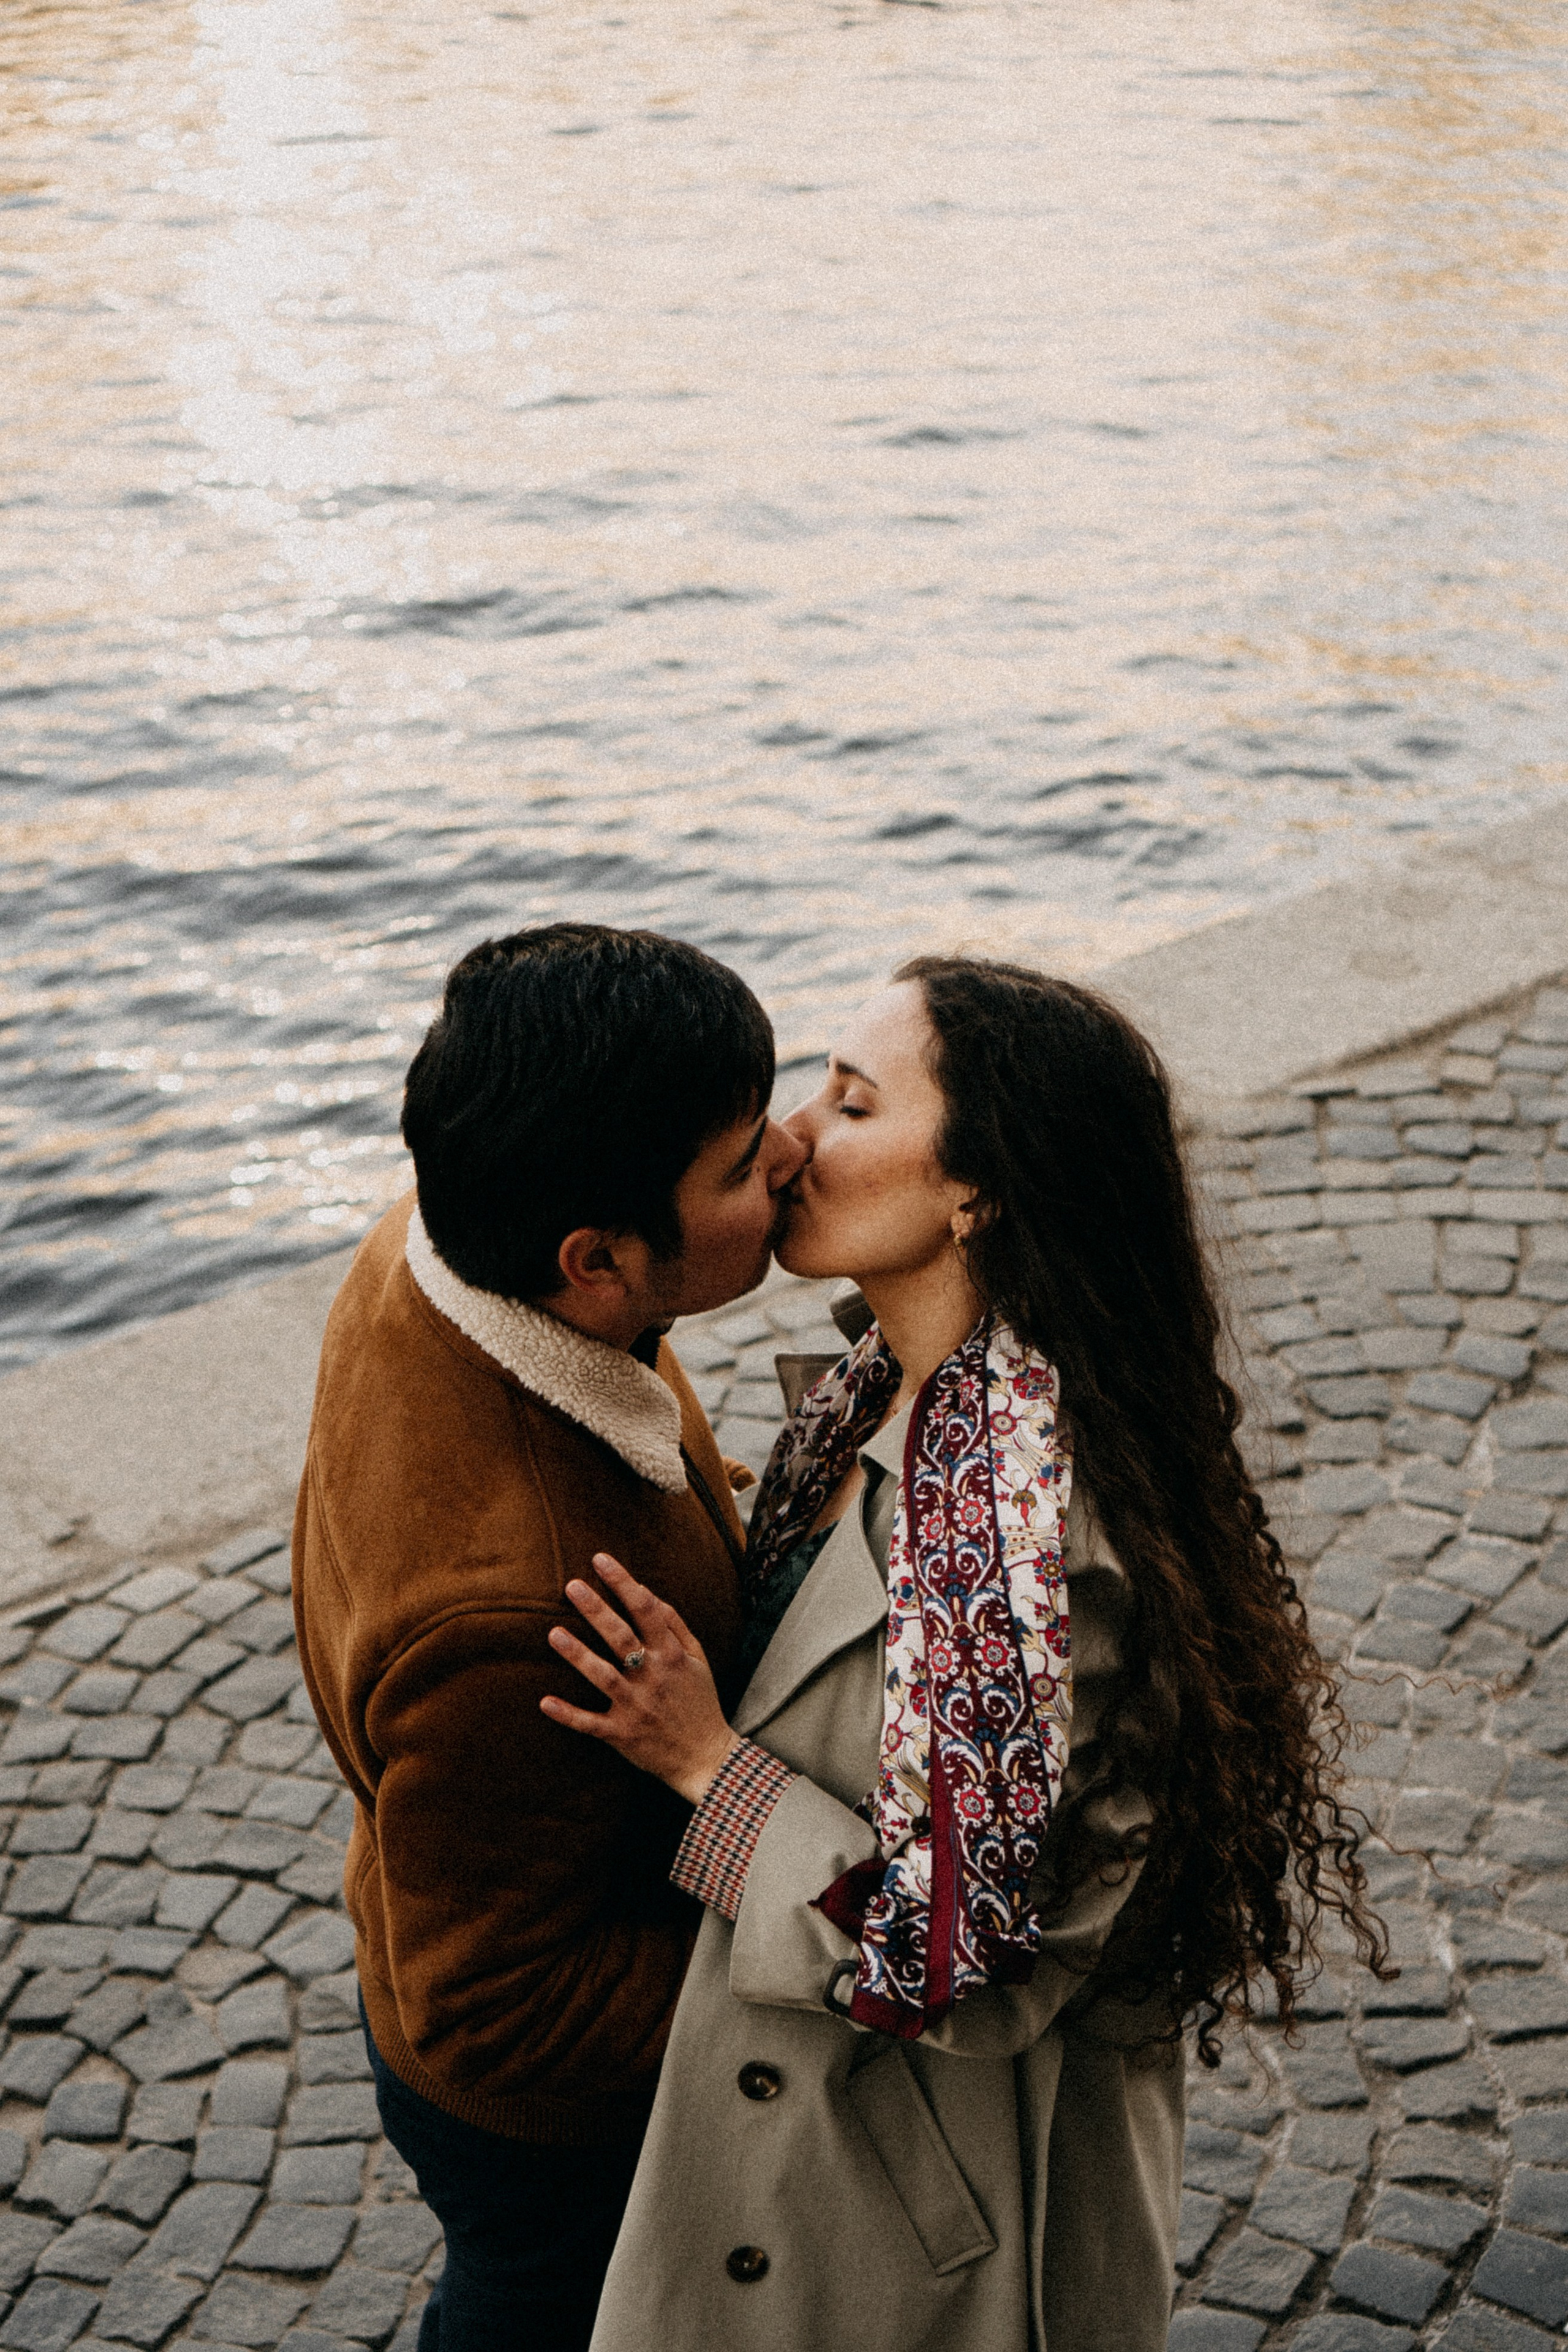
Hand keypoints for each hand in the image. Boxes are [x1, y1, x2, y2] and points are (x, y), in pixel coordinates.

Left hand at [539, 1554, 738, 1804]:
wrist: (706, 1757)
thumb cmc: (700, 1701)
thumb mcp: (697, 1659)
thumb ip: (674, 1624)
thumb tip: (646, 1592)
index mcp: (672, 1655)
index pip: (647, 1610)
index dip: (623, 1583)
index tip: (600, 1559)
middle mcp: (653, 1678)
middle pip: (621, 1638)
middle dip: (597, 1610)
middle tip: (571, 1585)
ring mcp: (636, 1707)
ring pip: (603, 1677)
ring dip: (578, 1655)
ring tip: (553, 1633)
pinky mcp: (622, 1734)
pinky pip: (591, 1724)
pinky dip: (568, 1715)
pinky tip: (545, 1702)